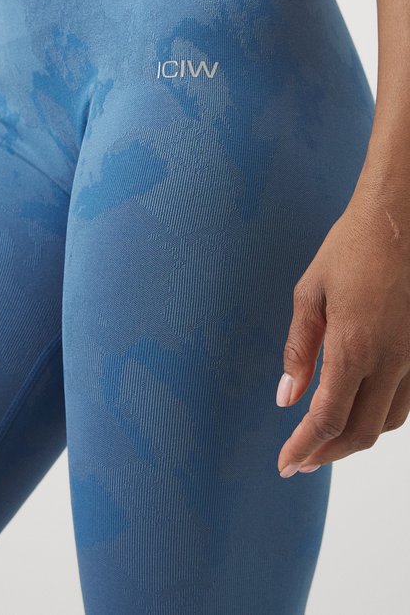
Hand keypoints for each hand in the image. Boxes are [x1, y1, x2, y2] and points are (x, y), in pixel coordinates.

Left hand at [276, 190, 409, 476]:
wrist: (401, 218)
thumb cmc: (351, 248)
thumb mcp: (310, 294)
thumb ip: (299, 349)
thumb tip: (287, 396)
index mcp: (355, 347)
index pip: (328, 418)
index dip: (305, 447)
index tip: (286, 464)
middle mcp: (392, 361)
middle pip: (362, 433)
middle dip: (329, 454)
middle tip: (301, 460)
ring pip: (390, 422)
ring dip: (356, 438)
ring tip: (326, 440)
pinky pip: (407, 400)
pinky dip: (380, 415)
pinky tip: (360, 408)